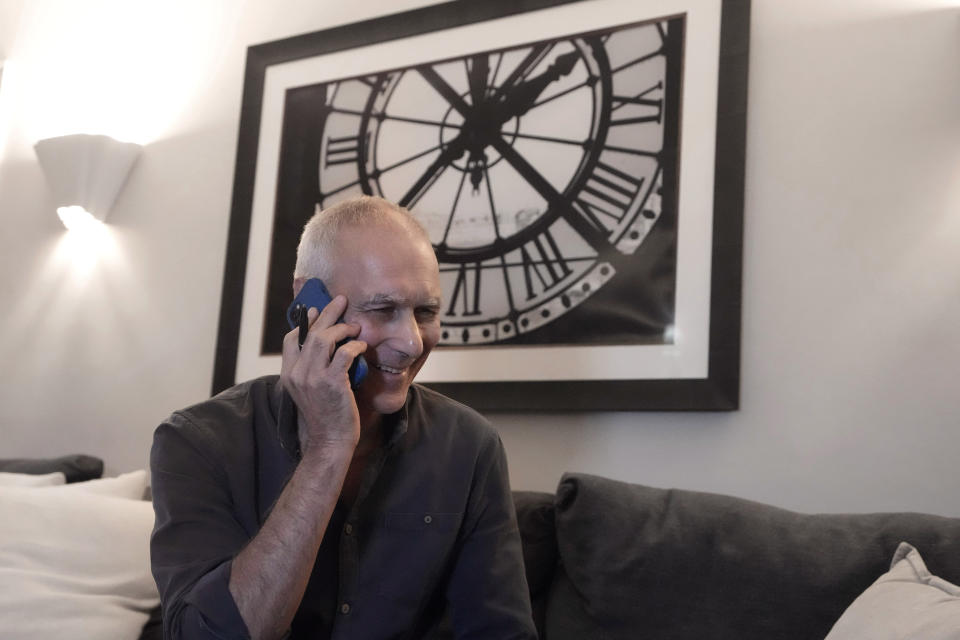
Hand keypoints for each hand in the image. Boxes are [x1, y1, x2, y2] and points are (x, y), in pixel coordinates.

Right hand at [279, 295, 366, 454]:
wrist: (330, 441)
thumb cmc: (325, 414)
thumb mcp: (310, 390)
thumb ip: (312, 368)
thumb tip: (324, 343)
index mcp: (289, 374)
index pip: (291, 339)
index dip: (305, 322)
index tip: (315, 311)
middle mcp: (297, 373)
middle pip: (310, 333)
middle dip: (327, 313)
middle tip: (341, 300)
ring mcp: (313, 378)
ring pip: (325, 339)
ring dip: (342, 328)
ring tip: (354, 326)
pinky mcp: (332, 383)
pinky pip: (345, 353)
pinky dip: (355, 346)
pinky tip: (361, 347)